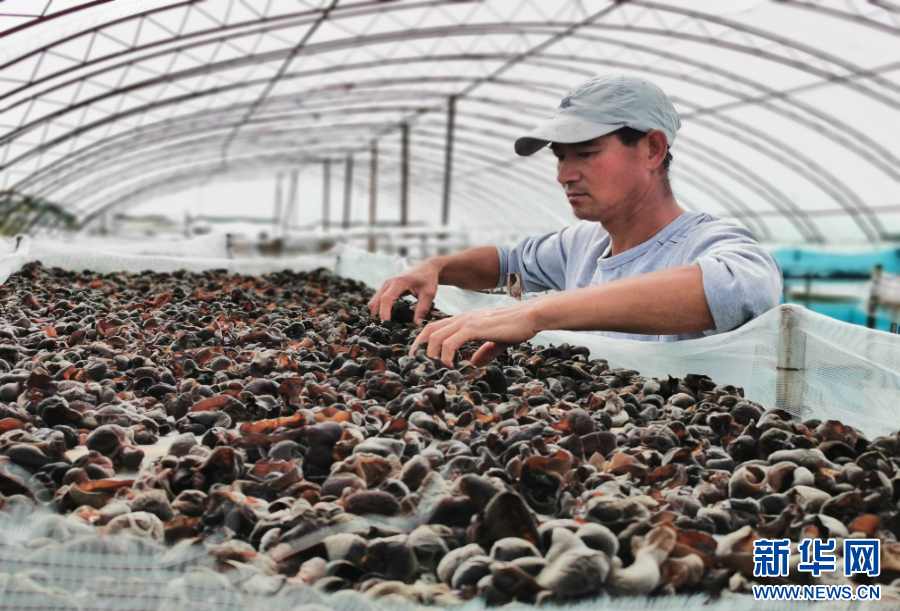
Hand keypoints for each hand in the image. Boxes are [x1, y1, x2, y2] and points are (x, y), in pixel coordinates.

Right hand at [367, 260, 440, 324]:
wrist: (426, 268)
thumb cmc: (428, 279)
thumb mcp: (429, 294)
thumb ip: (422, 308)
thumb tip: (417, 324)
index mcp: (399, 282)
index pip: (386, 298)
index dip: (384, 312)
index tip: (386, 324)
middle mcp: (389, 283)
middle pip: (376, 301)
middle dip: (377, 315)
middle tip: (386, 328)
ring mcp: (386, 285)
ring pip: (374, 301)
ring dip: (377, 313)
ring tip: (386, 324)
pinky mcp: (386, 288)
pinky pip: (377, 300)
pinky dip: (379, 309)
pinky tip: (387, 317)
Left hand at [410, 301, 540, 366]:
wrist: (529, 316)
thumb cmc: (516, 327)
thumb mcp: (496, 341)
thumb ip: (485, 351)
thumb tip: (475, 364)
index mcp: (465, 320)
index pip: (436, 327)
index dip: (424, 341)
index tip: (420, 356)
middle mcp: (463, 319)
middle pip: (430, 330)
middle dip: (418, 347)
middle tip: (415, 364)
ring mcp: (468, 322)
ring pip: (436, 336)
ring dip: (431, 353)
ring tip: (434, 367)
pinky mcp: (474, 328)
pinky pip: (451, 342)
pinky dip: (445, 355)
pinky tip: (450, 365)